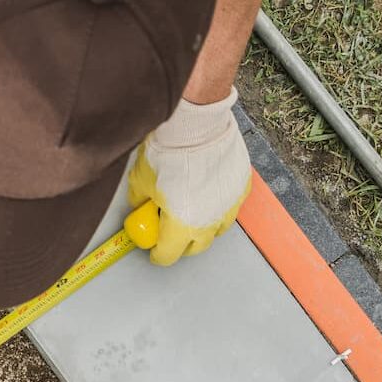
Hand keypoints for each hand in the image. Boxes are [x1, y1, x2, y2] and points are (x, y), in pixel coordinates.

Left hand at [126, 89, 252, 265]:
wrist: (197, 125)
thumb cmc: (168, 152)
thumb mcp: (140, 180)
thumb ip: (140, 200)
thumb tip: (140, 204)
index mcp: (180, 227)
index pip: (167, 255)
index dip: (157, 253)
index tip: (153, 248)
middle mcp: (208, 222)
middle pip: (195, 248)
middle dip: (181, 244)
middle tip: (171, 232)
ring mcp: (229, 206)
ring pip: (217, 229)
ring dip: (203, 226)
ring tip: (192, 211)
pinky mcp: (241, 188)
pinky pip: (230, 205)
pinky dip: (219, 203)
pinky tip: (208, 190)